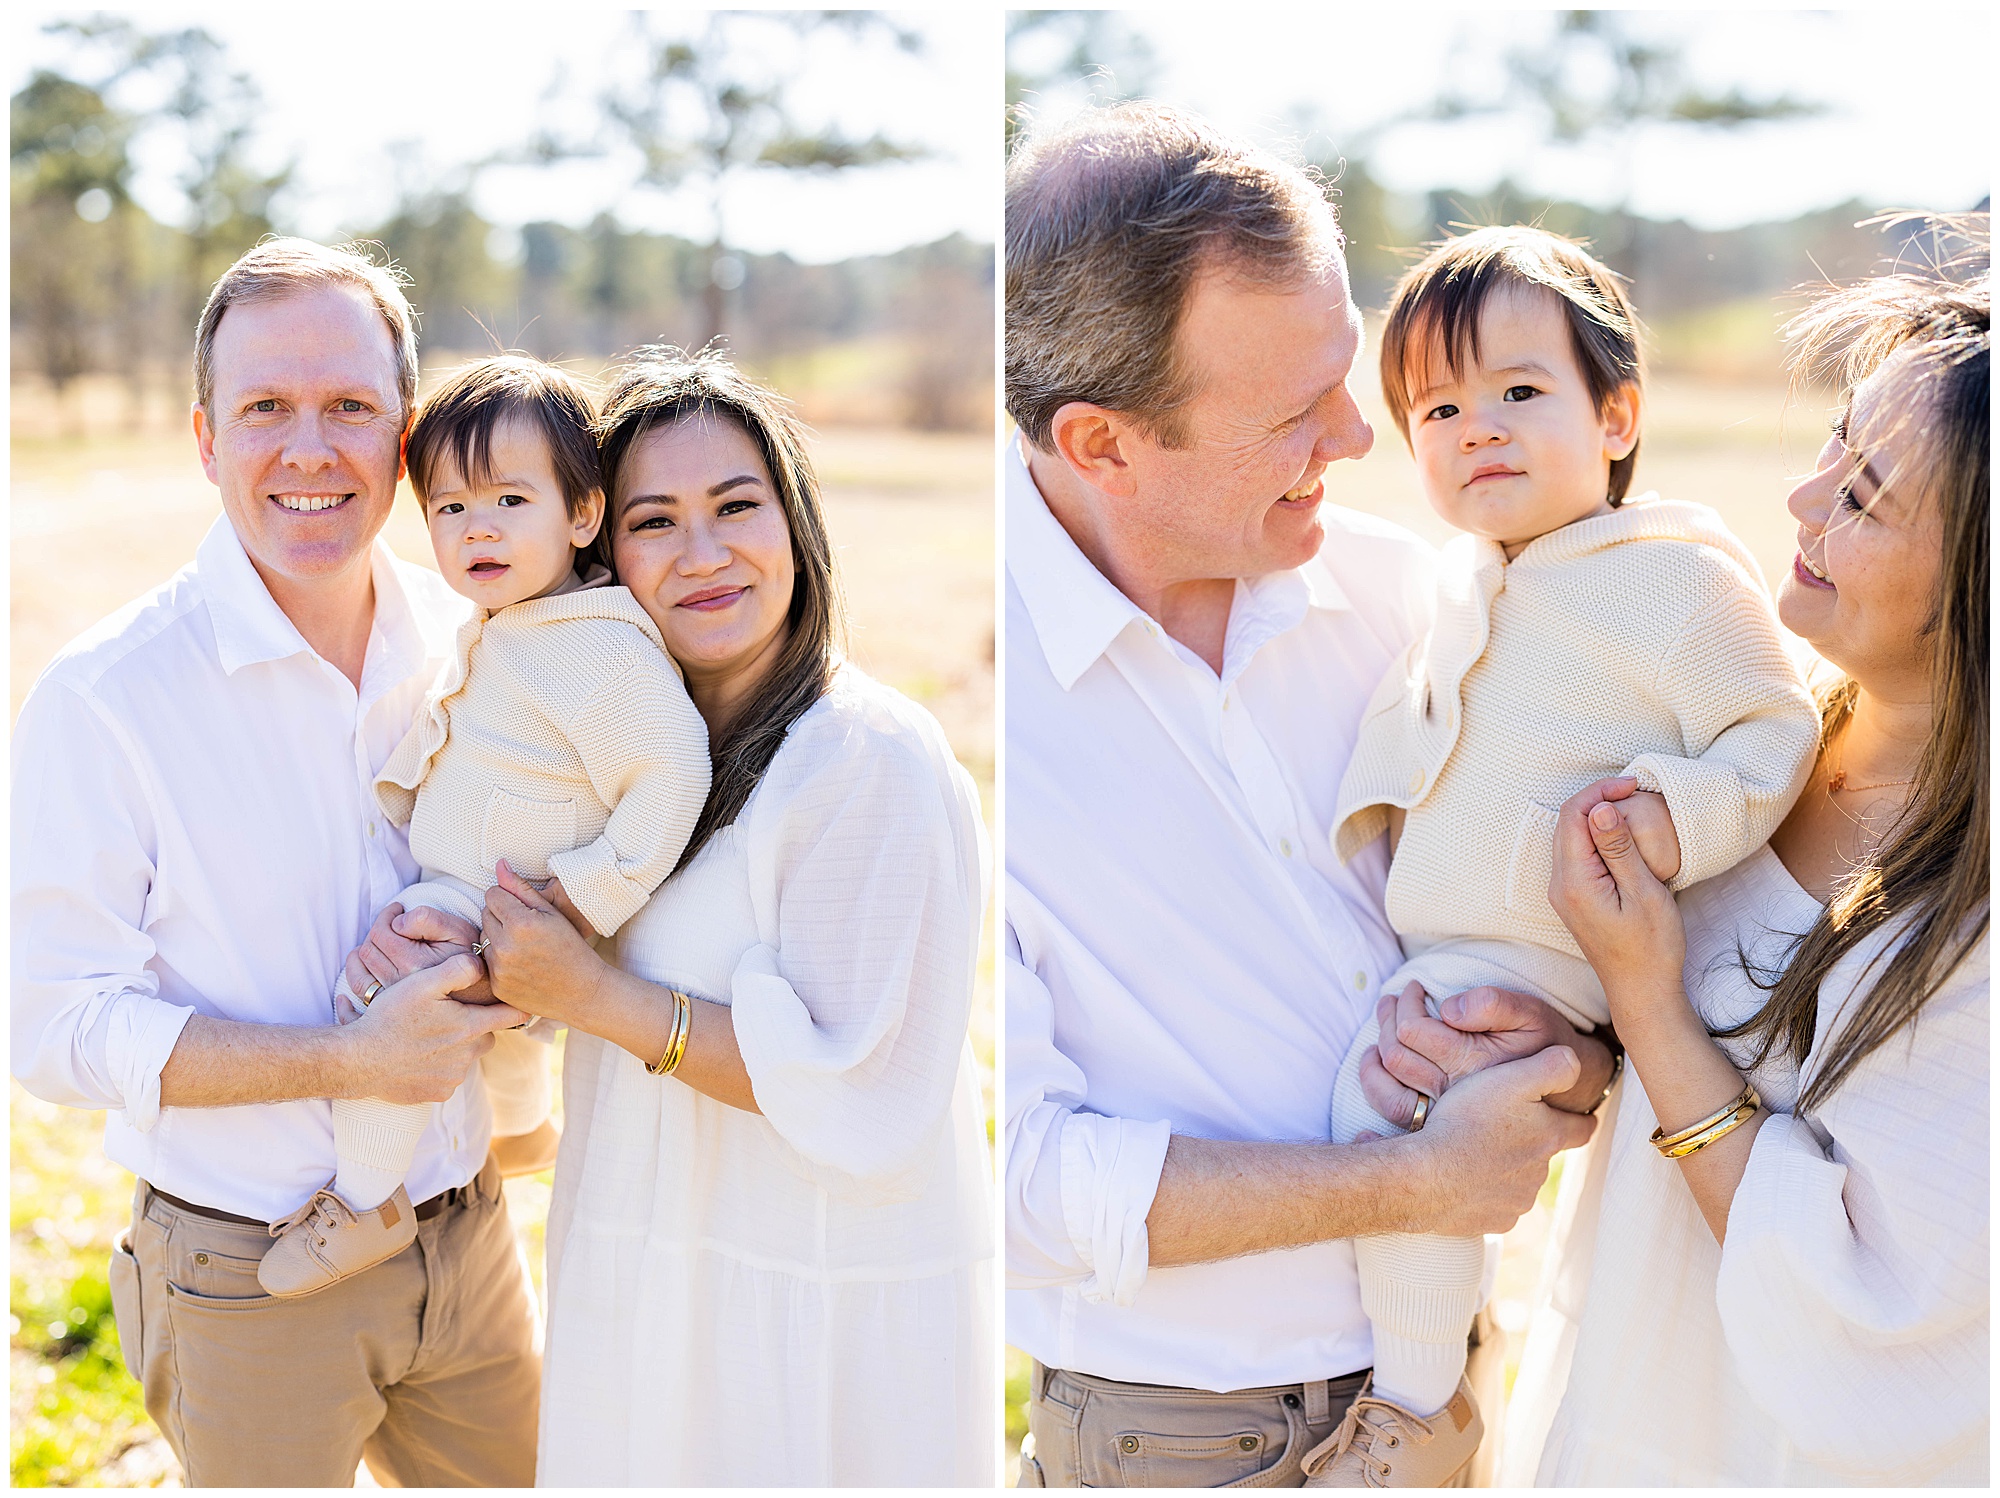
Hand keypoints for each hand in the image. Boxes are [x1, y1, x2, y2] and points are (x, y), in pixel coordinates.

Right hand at [337, 954, 526, 1103]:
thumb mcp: (422, 984)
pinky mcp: (438, 1094)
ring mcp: (454, 1078)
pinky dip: (438, 1068)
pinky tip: (417, 1057)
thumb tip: (483, 963)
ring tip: (425, 1036)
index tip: (524, 1002)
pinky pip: (448, 1077)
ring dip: (453, 1047)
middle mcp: (468, 1055)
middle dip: (474, 1025)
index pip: (511, 1015)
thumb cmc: (390, 1018)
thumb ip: (458, 969)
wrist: (359, 1060)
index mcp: (470, 1027)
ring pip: (466, 1057)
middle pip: (487, 1035)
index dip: (517, 1005)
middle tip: (448, 1016)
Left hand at [342, 900, 493, 1008]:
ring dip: (367, 947)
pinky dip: (356, 969)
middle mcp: (398, 983)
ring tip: (383, 939)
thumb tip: (398, 922)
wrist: (484, 998)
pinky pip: (360, 986)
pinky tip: (367, 960)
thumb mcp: (459, 931)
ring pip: (362, 966)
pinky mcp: (388, 1007)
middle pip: (369, 948)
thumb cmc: (473, 960)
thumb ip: (428, 919)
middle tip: (392, 922)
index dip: (388, 914)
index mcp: (413, 963)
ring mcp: (391, 997)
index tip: (398, 909)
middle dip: (378, 928)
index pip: (382, 931)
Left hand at [482, 862, 610, 1024]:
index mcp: (520, 923)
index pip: (492, 894)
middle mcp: (505, 947)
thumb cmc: (571, 948)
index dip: (508, 898)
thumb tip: (499, 865)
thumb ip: (521, 888)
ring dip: (498, 938)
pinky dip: (499, 960)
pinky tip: (521, 965)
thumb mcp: (552, 913)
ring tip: (524, 947)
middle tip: (527, 929)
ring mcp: (499, 969)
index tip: (524, 909)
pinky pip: (487, 961)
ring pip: (483, 938)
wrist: (583, 993)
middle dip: (501, 916)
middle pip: (485, 914)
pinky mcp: (496, 986)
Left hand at [1360, 982, 1610, 1122]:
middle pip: (1396, 1057)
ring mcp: (1447, 1118)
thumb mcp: (1531, 1014)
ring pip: (1389, 1090)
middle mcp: (1457, 1095)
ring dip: (1376, 1052)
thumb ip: (1495, 1004)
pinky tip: (1377, 1062)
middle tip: (1393, 999)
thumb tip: (1449, 1010)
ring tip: (1384, 1023)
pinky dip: (1376, 1085)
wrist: (1566, 1092)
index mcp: (1475, 1065)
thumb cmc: (1545, 1045)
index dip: (1407, 1002)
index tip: (1415, 986)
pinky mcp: (1441, 1130)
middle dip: (1388, 1020)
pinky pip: (1394, 1113)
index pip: (1415, 1030)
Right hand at [1402, 1047, 1596, 1235]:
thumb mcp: (1511, 1079)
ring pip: (1517, 1181)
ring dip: (1502, 1168)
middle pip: (1543, 1155)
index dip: (1584, 1120)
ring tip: (1473, 1152)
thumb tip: (1574, 1059)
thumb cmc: (1467, 1122)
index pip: (1581, 1129)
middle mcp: (1539, 1174)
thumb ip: (1551, 1066)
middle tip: (1502, 1128)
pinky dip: (1483, 1193)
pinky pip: (1493, 1204)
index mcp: (1548, 1138)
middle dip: (1529, 1142)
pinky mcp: (1492, 1221)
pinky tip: (1461, 1178)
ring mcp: (1516, 1202)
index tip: (1587, 1118)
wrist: (1426, 1176)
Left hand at [1549, 779, 1686, 1018]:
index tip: (1634, 785)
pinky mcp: (1574, 898)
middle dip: (1598, 799)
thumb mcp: (1644, 893)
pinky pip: (1577, 854)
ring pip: (1571, 837)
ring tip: (1633, 806)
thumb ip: (1619, 850)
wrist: (1642, 990)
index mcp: (1574, 881)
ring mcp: (1564, 892)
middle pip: (1567, 823)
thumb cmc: (1652, 947)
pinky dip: (1597, 836)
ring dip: (1597, 816)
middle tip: (1635, 790)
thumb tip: (1600, 809)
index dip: (1600, 792)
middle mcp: (1560, 884)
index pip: (1573, 816)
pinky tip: (1623, 834)